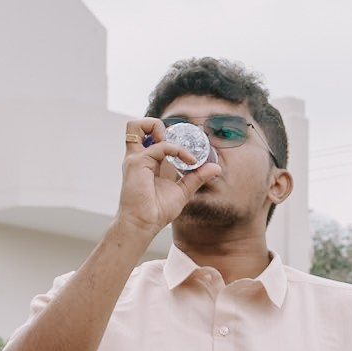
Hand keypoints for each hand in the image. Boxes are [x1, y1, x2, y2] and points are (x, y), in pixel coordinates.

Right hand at [112, 115, 223, 235]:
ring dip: (158, 127)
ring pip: (137, 125)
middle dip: (157, 125)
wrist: (144, 224)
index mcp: (148, 161)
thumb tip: (215, 167)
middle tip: (175, 142)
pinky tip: (189, 161)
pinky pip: (160, 146)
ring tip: (174, 145)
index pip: (152, 136)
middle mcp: (139, 157)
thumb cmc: (156, 211)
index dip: (169, 135)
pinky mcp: (137, 163)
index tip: (188, 150)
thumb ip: (197, 177)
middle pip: (137, 126)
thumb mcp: (183, 190)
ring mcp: (136, 158)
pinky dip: (178, 150)